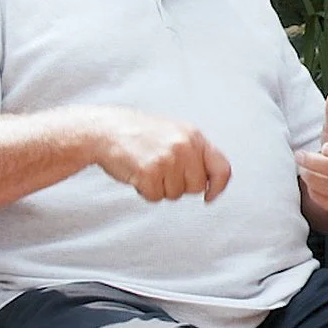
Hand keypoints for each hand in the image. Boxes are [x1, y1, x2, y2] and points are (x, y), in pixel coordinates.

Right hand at [94, 108, 232, 202]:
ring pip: (175, 195)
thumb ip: (195, 153)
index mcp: (194, 137)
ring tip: (148, 167)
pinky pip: (155, 197)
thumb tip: (213, 180)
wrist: (105, 130)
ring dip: (160, 188)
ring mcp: (167, 160)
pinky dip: (145, 191)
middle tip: (162, 170)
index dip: (218, 186)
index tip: (210, 196)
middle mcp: (184, 147)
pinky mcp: (149, 172)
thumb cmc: (139, 134)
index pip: (222, 168)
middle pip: (197, 187)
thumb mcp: (175, 133)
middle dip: (180, 185)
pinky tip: (138, 174)